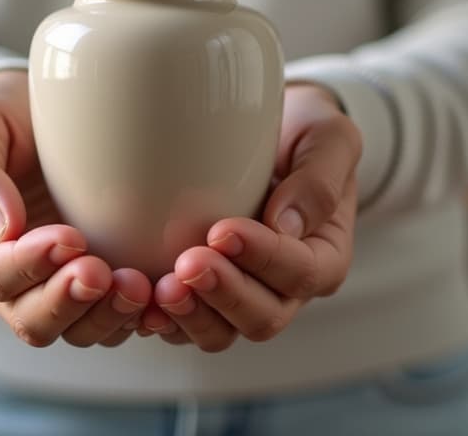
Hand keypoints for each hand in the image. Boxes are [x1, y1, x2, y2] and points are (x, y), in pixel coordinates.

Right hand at [0, 70, 151, 347]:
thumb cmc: (4, 113)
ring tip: (140, 283)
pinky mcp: (107, 286)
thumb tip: (1, 229)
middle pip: (35, 319)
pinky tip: (166, 292)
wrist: (51, 111)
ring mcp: (63, 288)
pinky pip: (123, 319)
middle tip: (102, 271)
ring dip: (110, 315)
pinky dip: (144, 315)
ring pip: (82, 329)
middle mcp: (16, 282)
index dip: (27, 265)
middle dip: (69, 302)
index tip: (68, 237)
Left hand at [143, 83, 360, 351]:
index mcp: (322, 256)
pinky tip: (139, 300)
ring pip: (220, 332)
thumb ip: (319, 178)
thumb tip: (286, 224)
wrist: (264, 133)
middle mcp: (283, 289)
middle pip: (262, 317)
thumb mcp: (329, 138)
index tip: (224, 230)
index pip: (301, 272)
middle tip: (189, 261)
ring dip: (190, 315)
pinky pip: (180, 325)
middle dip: (223, 293)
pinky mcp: (198, 296)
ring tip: (162, 287)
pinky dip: (159, 318)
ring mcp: (239, 298)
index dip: (263, 258)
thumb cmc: (302, 135)